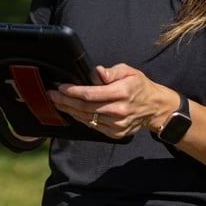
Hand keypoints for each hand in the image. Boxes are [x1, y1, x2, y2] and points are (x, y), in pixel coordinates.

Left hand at [48, 63, 177, 138]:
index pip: (91, 94)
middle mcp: (119, 111)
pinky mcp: (116, 134)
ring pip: (87, 118)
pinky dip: (80, 118)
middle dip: (65, 101)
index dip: (73, 91)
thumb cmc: (139, 86)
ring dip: (69, 110)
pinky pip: (93, 126)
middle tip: (51, 95)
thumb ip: (112, 71)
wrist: (154, 107)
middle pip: (86, 107)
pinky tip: (71, 111)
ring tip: (57, 102)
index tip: (61, 87)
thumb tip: (97, 72)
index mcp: (122, 93)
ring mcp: (117, 125)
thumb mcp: (129, 71)